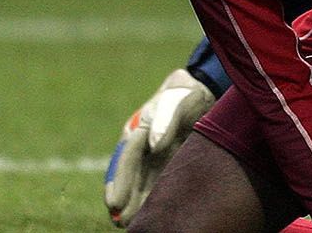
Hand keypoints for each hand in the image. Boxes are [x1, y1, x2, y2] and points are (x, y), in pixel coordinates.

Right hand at [103, 67, 218, 226]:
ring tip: (129, 224)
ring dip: (136, 203)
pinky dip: (152, 197)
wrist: (197, 91)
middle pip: (132, 176)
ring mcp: (153, 155)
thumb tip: (154, 146)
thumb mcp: (174, 104)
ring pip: (142, 183)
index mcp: (137, 131)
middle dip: (125, 200)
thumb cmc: (182, 97)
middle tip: (120, 222)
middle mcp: (142, 146)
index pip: (127, 160)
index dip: (120, 182)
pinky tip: (150, 212)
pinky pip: (158, 181)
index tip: (114, 202)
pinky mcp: (168, 161)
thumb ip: (164, 123)